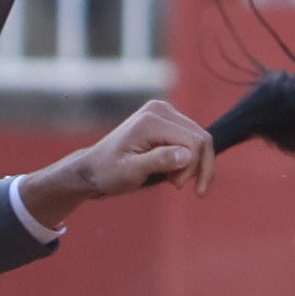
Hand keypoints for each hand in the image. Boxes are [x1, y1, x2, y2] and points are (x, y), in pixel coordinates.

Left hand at [16, 98, 213, 229]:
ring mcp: (164, 112)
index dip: (193, 168)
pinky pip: (191, 138)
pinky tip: (176, 172)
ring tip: (174, 181)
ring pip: (200, 139)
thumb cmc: (108, 172)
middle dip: (198, 167)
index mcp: (151, 120)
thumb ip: (159, 161)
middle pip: (201, 138)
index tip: (176, 186)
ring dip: (195, 164)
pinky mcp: (166, 119)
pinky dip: (190, 159)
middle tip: (177, 186)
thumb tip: (187, 155)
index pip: (194, 142)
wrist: (93, 167)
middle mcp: (160, 109)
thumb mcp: (131, 172)